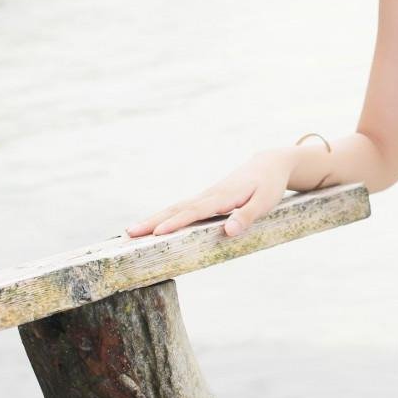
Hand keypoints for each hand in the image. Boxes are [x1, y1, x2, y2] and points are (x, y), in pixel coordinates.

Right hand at [124, 147, 295, 239]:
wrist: (268, 164)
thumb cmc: (268, 186)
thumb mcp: (264, 202)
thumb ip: (247, 216)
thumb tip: (228, 232)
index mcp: (222, 197)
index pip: (195, 211)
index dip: (176, 222)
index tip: (157, 232)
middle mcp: (209, 195)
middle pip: (177, 209)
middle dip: (153, 221)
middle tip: (130, 233)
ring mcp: (205, 196)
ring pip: (176, 208)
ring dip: (154, 219)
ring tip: (131, 231)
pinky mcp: (206, 199)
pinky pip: (182, 209)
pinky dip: (165, 216)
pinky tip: (154, 226)